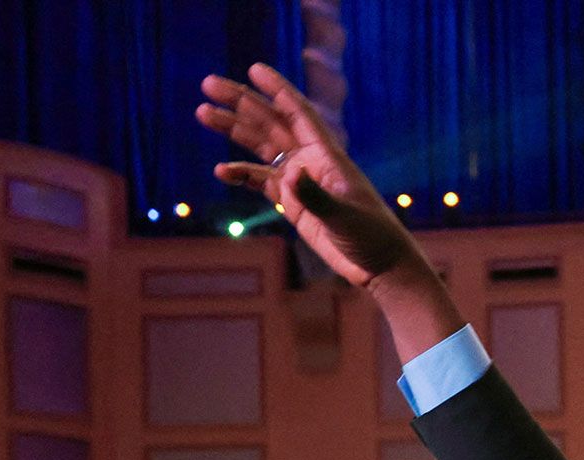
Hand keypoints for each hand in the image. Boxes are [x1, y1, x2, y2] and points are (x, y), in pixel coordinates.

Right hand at [198, 65, 416, 288]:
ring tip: (204, 113)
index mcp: (327, 155)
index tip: (254, 69)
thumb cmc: (372, 236)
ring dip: (235, 130)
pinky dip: (241, 175)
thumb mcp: (344, 217)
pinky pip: (261, 182)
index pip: (298, 113)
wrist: (380, 266)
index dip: (277, 89)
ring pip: (261, 147)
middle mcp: (311, 162)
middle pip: (271, 123)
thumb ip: (315, 196)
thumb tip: (288, 176)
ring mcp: (300, 182)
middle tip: (208, 84)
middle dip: (241, 102)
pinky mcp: (293, 204)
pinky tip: (222, 171)